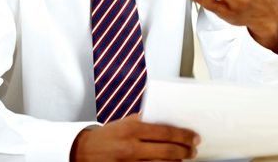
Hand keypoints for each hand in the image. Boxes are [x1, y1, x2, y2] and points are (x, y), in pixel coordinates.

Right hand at [70, 114, 198, 161]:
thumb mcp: (123, 123)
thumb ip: (143, 122)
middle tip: (193, 150)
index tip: (194, 137)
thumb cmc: (106, 136)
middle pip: (168, 151)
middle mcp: (132, 147)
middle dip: (185, 151)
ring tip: (183, 158)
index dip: (183, 136)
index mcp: (132, 129)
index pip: (165, 132)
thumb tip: (166, 121)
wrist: (83, 151)